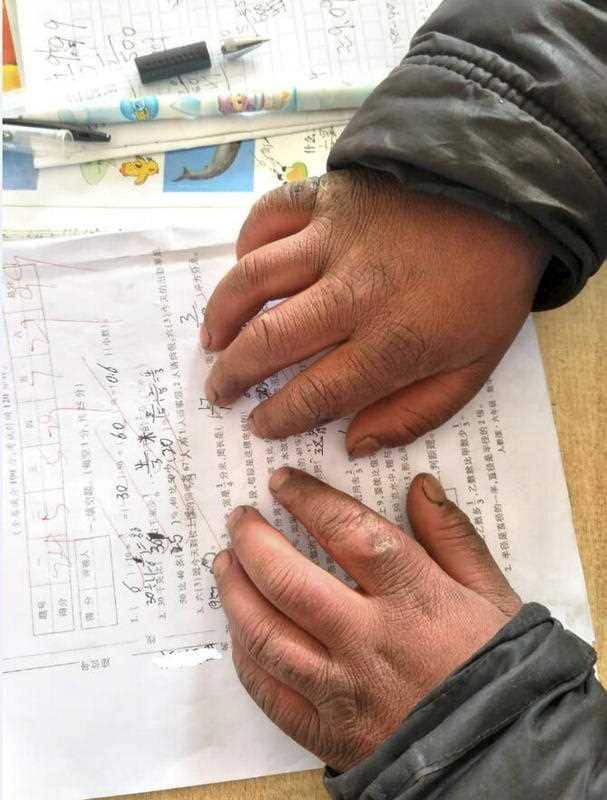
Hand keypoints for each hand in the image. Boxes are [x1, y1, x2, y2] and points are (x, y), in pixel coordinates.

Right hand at [202, 169, 547, 456]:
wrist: (507, 196)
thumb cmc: (489, 288)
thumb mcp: (473, 369)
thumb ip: (414, 414)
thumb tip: (352, 443)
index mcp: (390, 341)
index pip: (314, 392)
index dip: (278, 416)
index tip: (260, 425)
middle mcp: (350, 291)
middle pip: (268, 341)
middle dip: (232, 375)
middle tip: (219, 391)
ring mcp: (333, 237)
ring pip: (251, 278)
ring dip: (221, 315)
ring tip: (211, 340)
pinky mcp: (328, 194)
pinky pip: (267, 216)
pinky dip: (245, 242)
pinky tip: (244, 267)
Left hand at [213, 468, 521, 771]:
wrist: (501, 754)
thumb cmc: (496, 668)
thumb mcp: (491, 595)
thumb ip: (452, 537)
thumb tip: (419, 486)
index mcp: (413, 600)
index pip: (348, 534)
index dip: (309, 500)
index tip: (281, 481)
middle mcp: (368, 642)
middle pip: (291, 584)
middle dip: (254, 543)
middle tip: (238, 519)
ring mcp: (341, 690)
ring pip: (267, 636)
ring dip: (236, 594)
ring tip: (225, 564)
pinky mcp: (326, 731)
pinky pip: (269, 692)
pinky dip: (245, 656)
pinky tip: (239, 630)